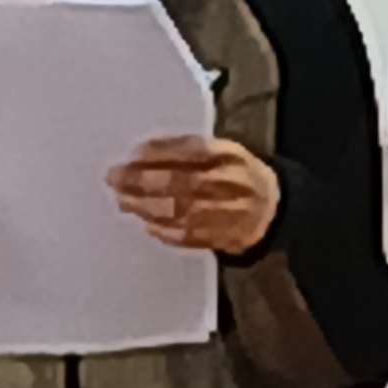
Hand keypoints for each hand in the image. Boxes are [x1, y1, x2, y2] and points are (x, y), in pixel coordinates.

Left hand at [108, 133, 280, 256]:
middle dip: (143, 181)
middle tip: (114, 179)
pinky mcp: (228, 237)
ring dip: (148, 207)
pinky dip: (167, 232)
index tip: (131, 155)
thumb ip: (185, 150)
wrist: (273, 206)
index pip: (192, 150)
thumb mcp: (220, 151)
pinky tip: (148, 225)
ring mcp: (231, 213)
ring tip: (123, 202)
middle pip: (182, 183)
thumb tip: (139, 154)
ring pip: (183, 212)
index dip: (159, 153)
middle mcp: (232, 183)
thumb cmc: (234, 172)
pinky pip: (192, 236)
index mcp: (231, 156)